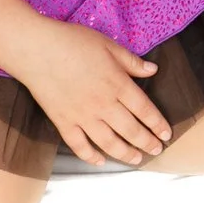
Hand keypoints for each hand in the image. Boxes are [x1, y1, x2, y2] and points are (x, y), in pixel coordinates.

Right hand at [10, 19, 171, 166]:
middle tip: (156, 150)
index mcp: (117, 84)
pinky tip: (100, 161)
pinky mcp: (63, 122)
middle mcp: (103, 105)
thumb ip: (131, 61)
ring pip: (109, 143)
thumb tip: (154, 70)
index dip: (157, 124)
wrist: (37, 50)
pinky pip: (79, 145)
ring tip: (136, 159)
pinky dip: (91, 156)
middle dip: (147, 143)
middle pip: (131, 130)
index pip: (144, 110)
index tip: (166, 133)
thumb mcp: (108, 45)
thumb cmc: (73, 42)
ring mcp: (83, 116)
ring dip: (125, 153)